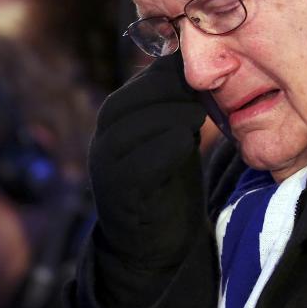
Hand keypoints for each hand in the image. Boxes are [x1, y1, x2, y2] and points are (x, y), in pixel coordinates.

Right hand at [89, 52, 206, 285]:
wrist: (155, 246)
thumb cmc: (168, 182)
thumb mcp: (173, 134)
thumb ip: (178, 104)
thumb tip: (194, 61)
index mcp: (116, 122)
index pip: (138, 83)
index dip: (170, 73)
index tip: (203, 72)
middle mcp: (103, 141)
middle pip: (125, 102)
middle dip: (166, 91)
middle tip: (201, 95)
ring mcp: (106, 169)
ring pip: (127, 130)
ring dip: (167, 117)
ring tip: (198, 118)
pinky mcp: (117, 196)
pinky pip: (135, 166)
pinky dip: (163, 148)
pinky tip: (186, 144)